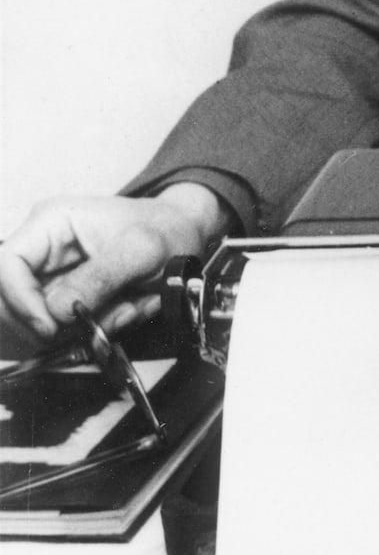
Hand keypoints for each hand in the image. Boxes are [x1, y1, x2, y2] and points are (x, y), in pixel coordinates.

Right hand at [0, 184, 231, 350]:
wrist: (184, 236)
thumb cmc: (165, 229)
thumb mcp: (143, 248)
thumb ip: (101, 277)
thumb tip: (57, 310)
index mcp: (51, 222)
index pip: (5, 265)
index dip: (19, 301)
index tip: (50, 326)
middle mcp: (43, 250)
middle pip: (11, 302)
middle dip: (56, 323)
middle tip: (98, 321)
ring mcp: (51, 277)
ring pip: (39, 323)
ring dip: (84, 328)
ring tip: (127, 306)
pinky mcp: (65, 301)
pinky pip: (65, 331)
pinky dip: (96, 330)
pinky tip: (124, 310)